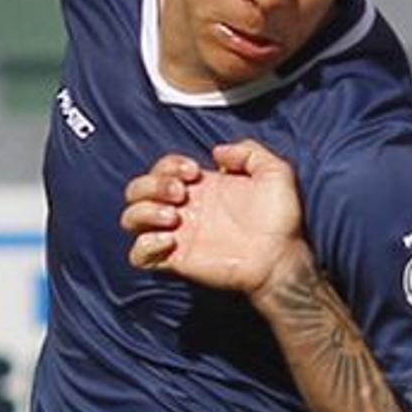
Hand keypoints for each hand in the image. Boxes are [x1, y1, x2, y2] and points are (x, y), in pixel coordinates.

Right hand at [125, 140, 307, 294]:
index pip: (162, 169)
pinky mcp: (175, 260)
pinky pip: (137, 255)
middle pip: (137, 190)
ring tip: (173, 217)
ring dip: (143, 211)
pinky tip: (170, 240)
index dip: (168, 165)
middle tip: (181, 193)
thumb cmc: (280, 220)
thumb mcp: (275, 172)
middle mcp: (183, 210)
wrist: (281, 258)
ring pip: (130, 219)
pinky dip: (145, 244)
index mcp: (200, 188)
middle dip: (152, 185)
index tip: (194, 172)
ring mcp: (176, 235)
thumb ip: (250, 151)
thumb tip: (218, 152)